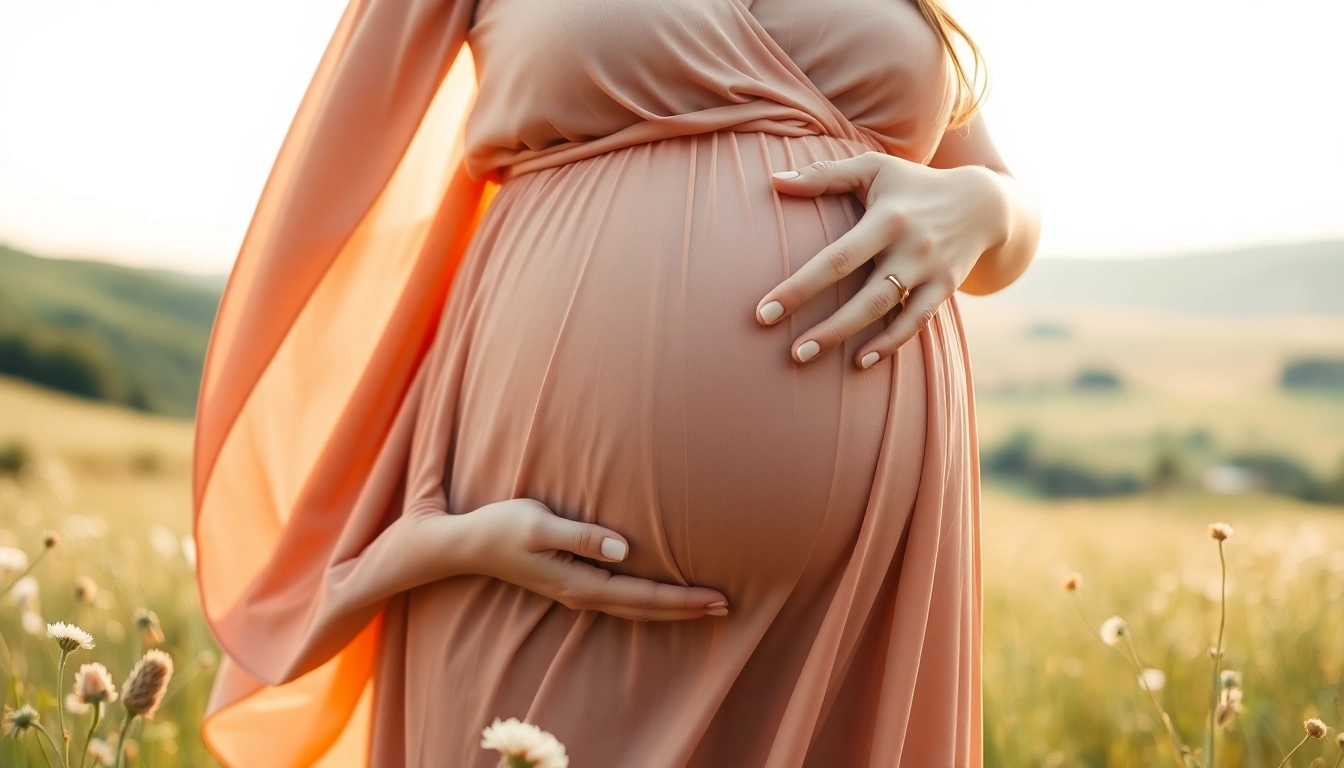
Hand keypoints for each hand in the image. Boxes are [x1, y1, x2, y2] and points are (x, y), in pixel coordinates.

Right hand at [455, 499, 728, 620]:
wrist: (465, 545)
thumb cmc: (501, 527)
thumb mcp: (539, 524)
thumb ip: (581, 537)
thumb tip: (622, 549)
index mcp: (580, 583)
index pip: (643, 595)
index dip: (682, 599)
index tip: (717, 598)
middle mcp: (583, 594)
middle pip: (645, 608)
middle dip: (686, 609)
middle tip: (727, 606)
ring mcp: (577, 591)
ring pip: (635, 606)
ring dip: (671, 607)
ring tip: (704, 605)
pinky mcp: (572, 582)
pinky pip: (621, 598)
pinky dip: (648, 599)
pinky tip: (659, 595)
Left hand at [755, 152, 1008, 368]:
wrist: (983, 204)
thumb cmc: (913, 185)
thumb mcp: (874, 168)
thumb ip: (825, 174)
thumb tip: (774, 181)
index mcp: (886, 218)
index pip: (836, 258)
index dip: (800, 287)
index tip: (764, 311)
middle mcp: (910, 247)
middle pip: (862, 293)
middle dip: (825, 326)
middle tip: (790, 352)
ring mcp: (930, 270)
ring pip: (886, 311)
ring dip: (848, 337)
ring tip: (807, 358)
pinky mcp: (946, 288)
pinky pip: (917, 321)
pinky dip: (891, 342)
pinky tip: (861, 361)